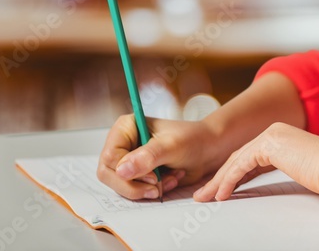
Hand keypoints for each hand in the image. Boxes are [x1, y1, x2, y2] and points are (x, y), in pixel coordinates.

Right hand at [96, 114, 221, 199]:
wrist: (209, 149)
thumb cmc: (192, 139)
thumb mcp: (171, 146)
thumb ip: (147, 157)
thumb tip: (121, 170)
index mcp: (125, 128)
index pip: (109, 157)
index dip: (126, 172)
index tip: (153, 176)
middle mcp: (122, 144)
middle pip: (109, 174)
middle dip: (135, 185)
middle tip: (158, 186)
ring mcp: (128, 160)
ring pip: (121, 186)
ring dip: (147, 188)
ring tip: (170, 179)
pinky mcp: (137, 174)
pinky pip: (134, 191)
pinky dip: (153, 191)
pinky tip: (171, 180)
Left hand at [192, 122, 318, 209]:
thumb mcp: (302, 170)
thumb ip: (288, 169)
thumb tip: (288, 179)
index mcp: (281, 137)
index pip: (249, 158)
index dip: (231, 175)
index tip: (219, 191)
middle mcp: (274, 132)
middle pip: (238, 158)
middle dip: (218, 178)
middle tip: (203, 194)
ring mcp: (271, 135)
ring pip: (236, 161)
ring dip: (218, 181)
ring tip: (204, 197)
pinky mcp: (268, 145)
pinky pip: (241, 165)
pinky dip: (229, 181)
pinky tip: (221, 195)